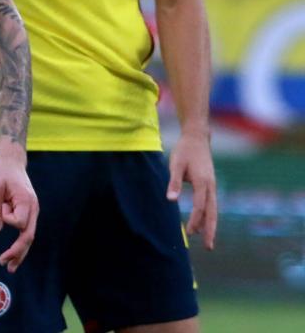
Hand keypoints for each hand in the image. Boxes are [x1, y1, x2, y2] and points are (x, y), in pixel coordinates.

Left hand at [0, 151, 37, 272]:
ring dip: (20, 252)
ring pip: (28, 236)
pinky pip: (25, 230)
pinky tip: (15, 255)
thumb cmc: (0, 171)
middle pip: (28, 235)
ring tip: (11, 268)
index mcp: (26, 201)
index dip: (6, 219)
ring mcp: (31, 211)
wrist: (10, 160)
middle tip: (5, 265)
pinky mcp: (26, 212)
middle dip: (18, 251)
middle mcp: (33, 208)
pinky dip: (20, 243)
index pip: (19, 221)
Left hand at [167, 130, 216, 249]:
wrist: (197, 138)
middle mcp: (211, 186)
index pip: (200, 206)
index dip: (195, 220)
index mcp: (203, 182)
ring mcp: (212, 186)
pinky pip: (211, 204)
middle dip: (210, 230)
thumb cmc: (185, 151)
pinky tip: (205, 223)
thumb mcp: (175, 164)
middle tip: (208, 247)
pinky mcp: (210, 185)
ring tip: (207, 241)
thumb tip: (171, 200)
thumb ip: (173, 183)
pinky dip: (209, 216)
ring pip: (214, 209)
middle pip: (212, 212)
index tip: (190, 232)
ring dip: (211, 225)